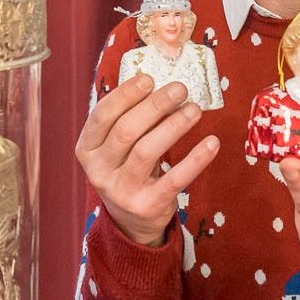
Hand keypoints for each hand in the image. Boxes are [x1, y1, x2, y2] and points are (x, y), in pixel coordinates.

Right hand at [75, 75, 218, 245]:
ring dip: (174, 125)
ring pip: (147, 151)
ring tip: (194, 109)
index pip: (102, 115)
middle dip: (155, 105)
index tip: (150, 78)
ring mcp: (121, 191)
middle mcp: (99, 171)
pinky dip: (195, 159)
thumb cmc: (127, 168)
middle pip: (126, 131)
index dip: (125, 94)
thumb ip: (130, 118)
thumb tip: (162, 85)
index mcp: (87, 149)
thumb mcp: (117, 147)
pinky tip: (211, 142)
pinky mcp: (147, 206)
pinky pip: (174, 179)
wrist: (132, 221)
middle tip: (180, 88)